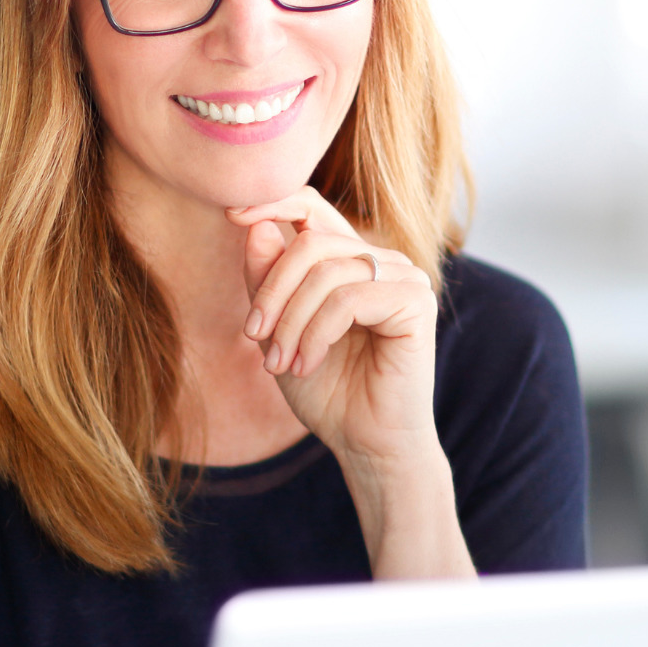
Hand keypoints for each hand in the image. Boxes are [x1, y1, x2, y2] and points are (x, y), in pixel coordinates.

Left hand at [228, 187, 438, 472]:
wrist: (367, 445)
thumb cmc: (327, 391)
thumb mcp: (280, 330)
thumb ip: (267, 280)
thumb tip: (255, 225)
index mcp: (352, 260)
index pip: (312, 207)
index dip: (272, 201)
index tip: (231, 214)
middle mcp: (382, 261)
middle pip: (311, 242)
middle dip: (272, 290)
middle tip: (253, 335)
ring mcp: (404, 278)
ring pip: (327, 271)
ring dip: (291, 321)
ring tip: (278, 364)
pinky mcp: (416, 302)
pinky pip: (350, 298)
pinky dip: (317, 333)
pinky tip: (306, 364)